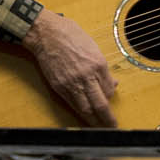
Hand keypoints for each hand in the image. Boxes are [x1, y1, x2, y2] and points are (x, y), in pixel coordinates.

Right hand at [23, 9, 117, 126]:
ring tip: (99, 126)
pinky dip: (80, 112)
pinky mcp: (59, 86)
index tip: (110, 100)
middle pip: (101, 105)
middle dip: (108, 119)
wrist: (46, 33)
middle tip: (113, 126)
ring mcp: (72, 83)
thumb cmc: (70, 35)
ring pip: (86, 108)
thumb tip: (112, 83)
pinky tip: (84, 116)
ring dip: (94, 120)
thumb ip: (103, 68)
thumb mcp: (93, 48)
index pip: (109, 90)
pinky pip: (72, 104)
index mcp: (98, 64)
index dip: (111, 97)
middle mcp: (86, 76)